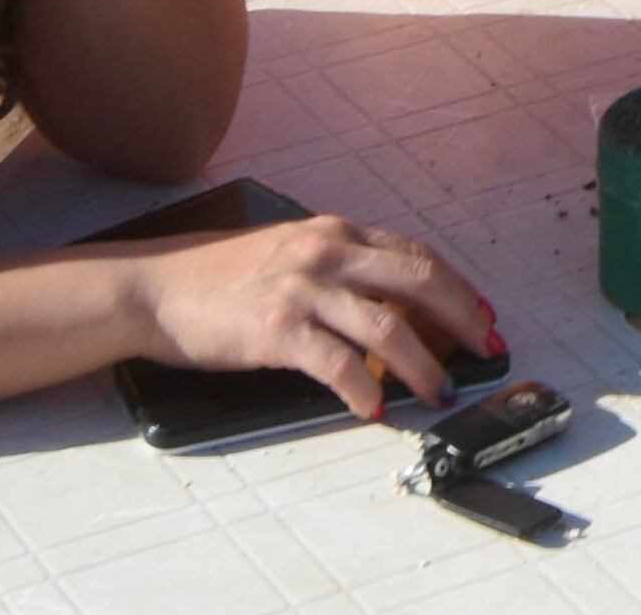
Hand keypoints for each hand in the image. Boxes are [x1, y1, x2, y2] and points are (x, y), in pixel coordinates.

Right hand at [130, 214, 495, 421]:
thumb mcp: (290, 252)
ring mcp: (303, 288)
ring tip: (439, 392)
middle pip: (419, 282)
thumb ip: (339, 268)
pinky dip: (363, 389)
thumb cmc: (219, 277)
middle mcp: (327, 251)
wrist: (156, 287)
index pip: (415, 255)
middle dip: (462, 319)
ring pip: (389, 327)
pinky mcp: (278, 328)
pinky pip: (337, 364)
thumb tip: (391, 306)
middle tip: (484, 349)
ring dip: (424, 366)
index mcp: (335, 232)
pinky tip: (374, 407)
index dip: (457, 288)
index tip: (481, 315)